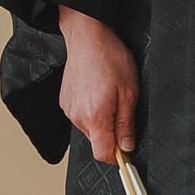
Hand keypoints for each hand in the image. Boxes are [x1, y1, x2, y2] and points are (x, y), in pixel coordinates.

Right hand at [58, 7, 139, 162]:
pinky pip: (81, 116)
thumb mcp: (129, 92)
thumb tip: (127, 146)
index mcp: (95, 118)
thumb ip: (127, 124)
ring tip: (109, 95)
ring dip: (101, 120)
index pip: (102, 155)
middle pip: (97, 142)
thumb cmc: (109, 58)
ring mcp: (69, 110)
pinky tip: (97, 91)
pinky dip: (91, 110)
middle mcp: (78, 117)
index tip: (127, 150)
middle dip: (111, 132)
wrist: (87, 37)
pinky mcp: (65, 102)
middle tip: (122, 107)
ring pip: (90, 129)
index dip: (117, 157)